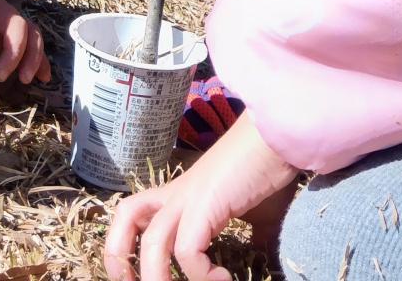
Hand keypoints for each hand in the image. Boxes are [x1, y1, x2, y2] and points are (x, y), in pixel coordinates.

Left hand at [0, 0, 51, 85]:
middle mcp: (1, 8)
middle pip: (19, 27)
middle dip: (14, 54)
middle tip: (0, 77)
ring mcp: (12, 19)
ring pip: (32, 33)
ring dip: (33, 57)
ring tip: (25, 79)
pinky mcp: (18, 32)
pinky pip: (34, 42)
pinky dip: (41, 59)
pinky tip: (44, 76)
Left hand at [104, 113, 299, 280]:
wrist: (281, 135)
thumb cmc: (270, 168)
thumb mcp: (259, 214)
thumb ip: (255, 237)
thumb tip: (264, 259)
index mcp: (181, 193)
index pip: (133, 212)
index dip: (124, 245)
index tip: (139, 278)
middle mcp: (177, 193)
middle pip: (126, 216)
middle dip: (121, 260)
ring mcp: (189, 197)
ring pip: (153, 243)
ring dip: (159, 280)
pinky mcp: (205, 203)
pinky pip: (187, 249)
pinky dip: (200, 274)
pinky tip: (223, 280)